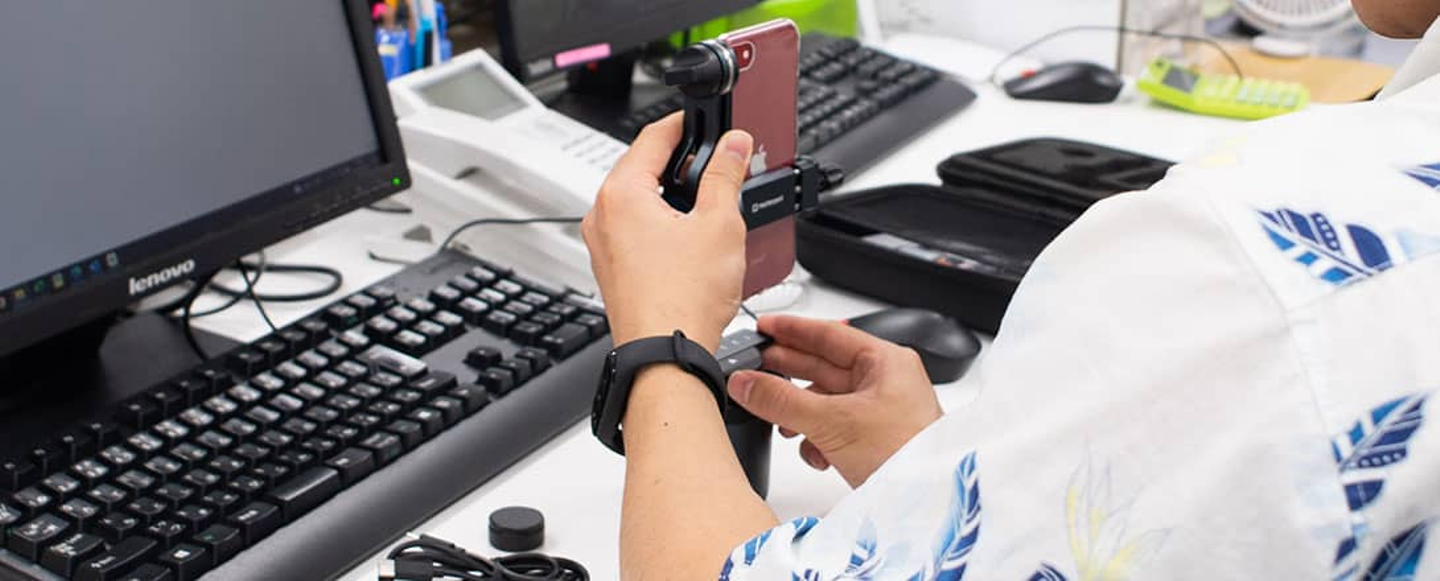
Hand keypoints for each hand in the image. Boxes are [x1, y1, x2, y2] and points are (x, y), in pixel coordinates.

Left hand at [582, 114, 753, 351]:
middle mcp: (602, 217)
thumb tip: (733, 145)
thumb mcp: (719, 223)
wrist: (665, 354)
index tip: (706, 121)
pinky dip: (662, 225)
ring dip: (672, 196)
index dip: (685, 123)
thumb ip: (726, 175)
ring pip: (639, 202)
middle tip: (716, 163)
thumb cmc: (682, 299)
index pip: (652, 136)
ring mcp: (603, 246)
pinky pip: (636, 232)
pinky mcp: (613, 270)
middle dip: (681, 163)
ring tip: (709, 204)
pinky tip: (691, 240)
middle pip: (643, 169)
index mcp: (621, 194)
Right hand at [727, 315, 943, 486]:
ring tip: (778, 421)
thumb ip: (782, 401)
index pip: (830, 334)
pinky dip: (818, 439)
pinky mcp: (875, 441)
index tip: (764, 326)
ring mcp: (882, 413)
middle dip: (789, 372)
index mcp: (885, 362)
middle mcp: (886, 382)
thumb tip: (746, 383)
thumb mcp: (832, 421)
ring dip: (800, 413)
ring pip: (828, 401)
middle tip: (755, 368)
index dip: (793, 329)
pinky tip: (812, 452)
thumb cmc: (905, 454)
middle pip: (825, 366)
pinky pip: (836, 428)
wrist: (928, 500)